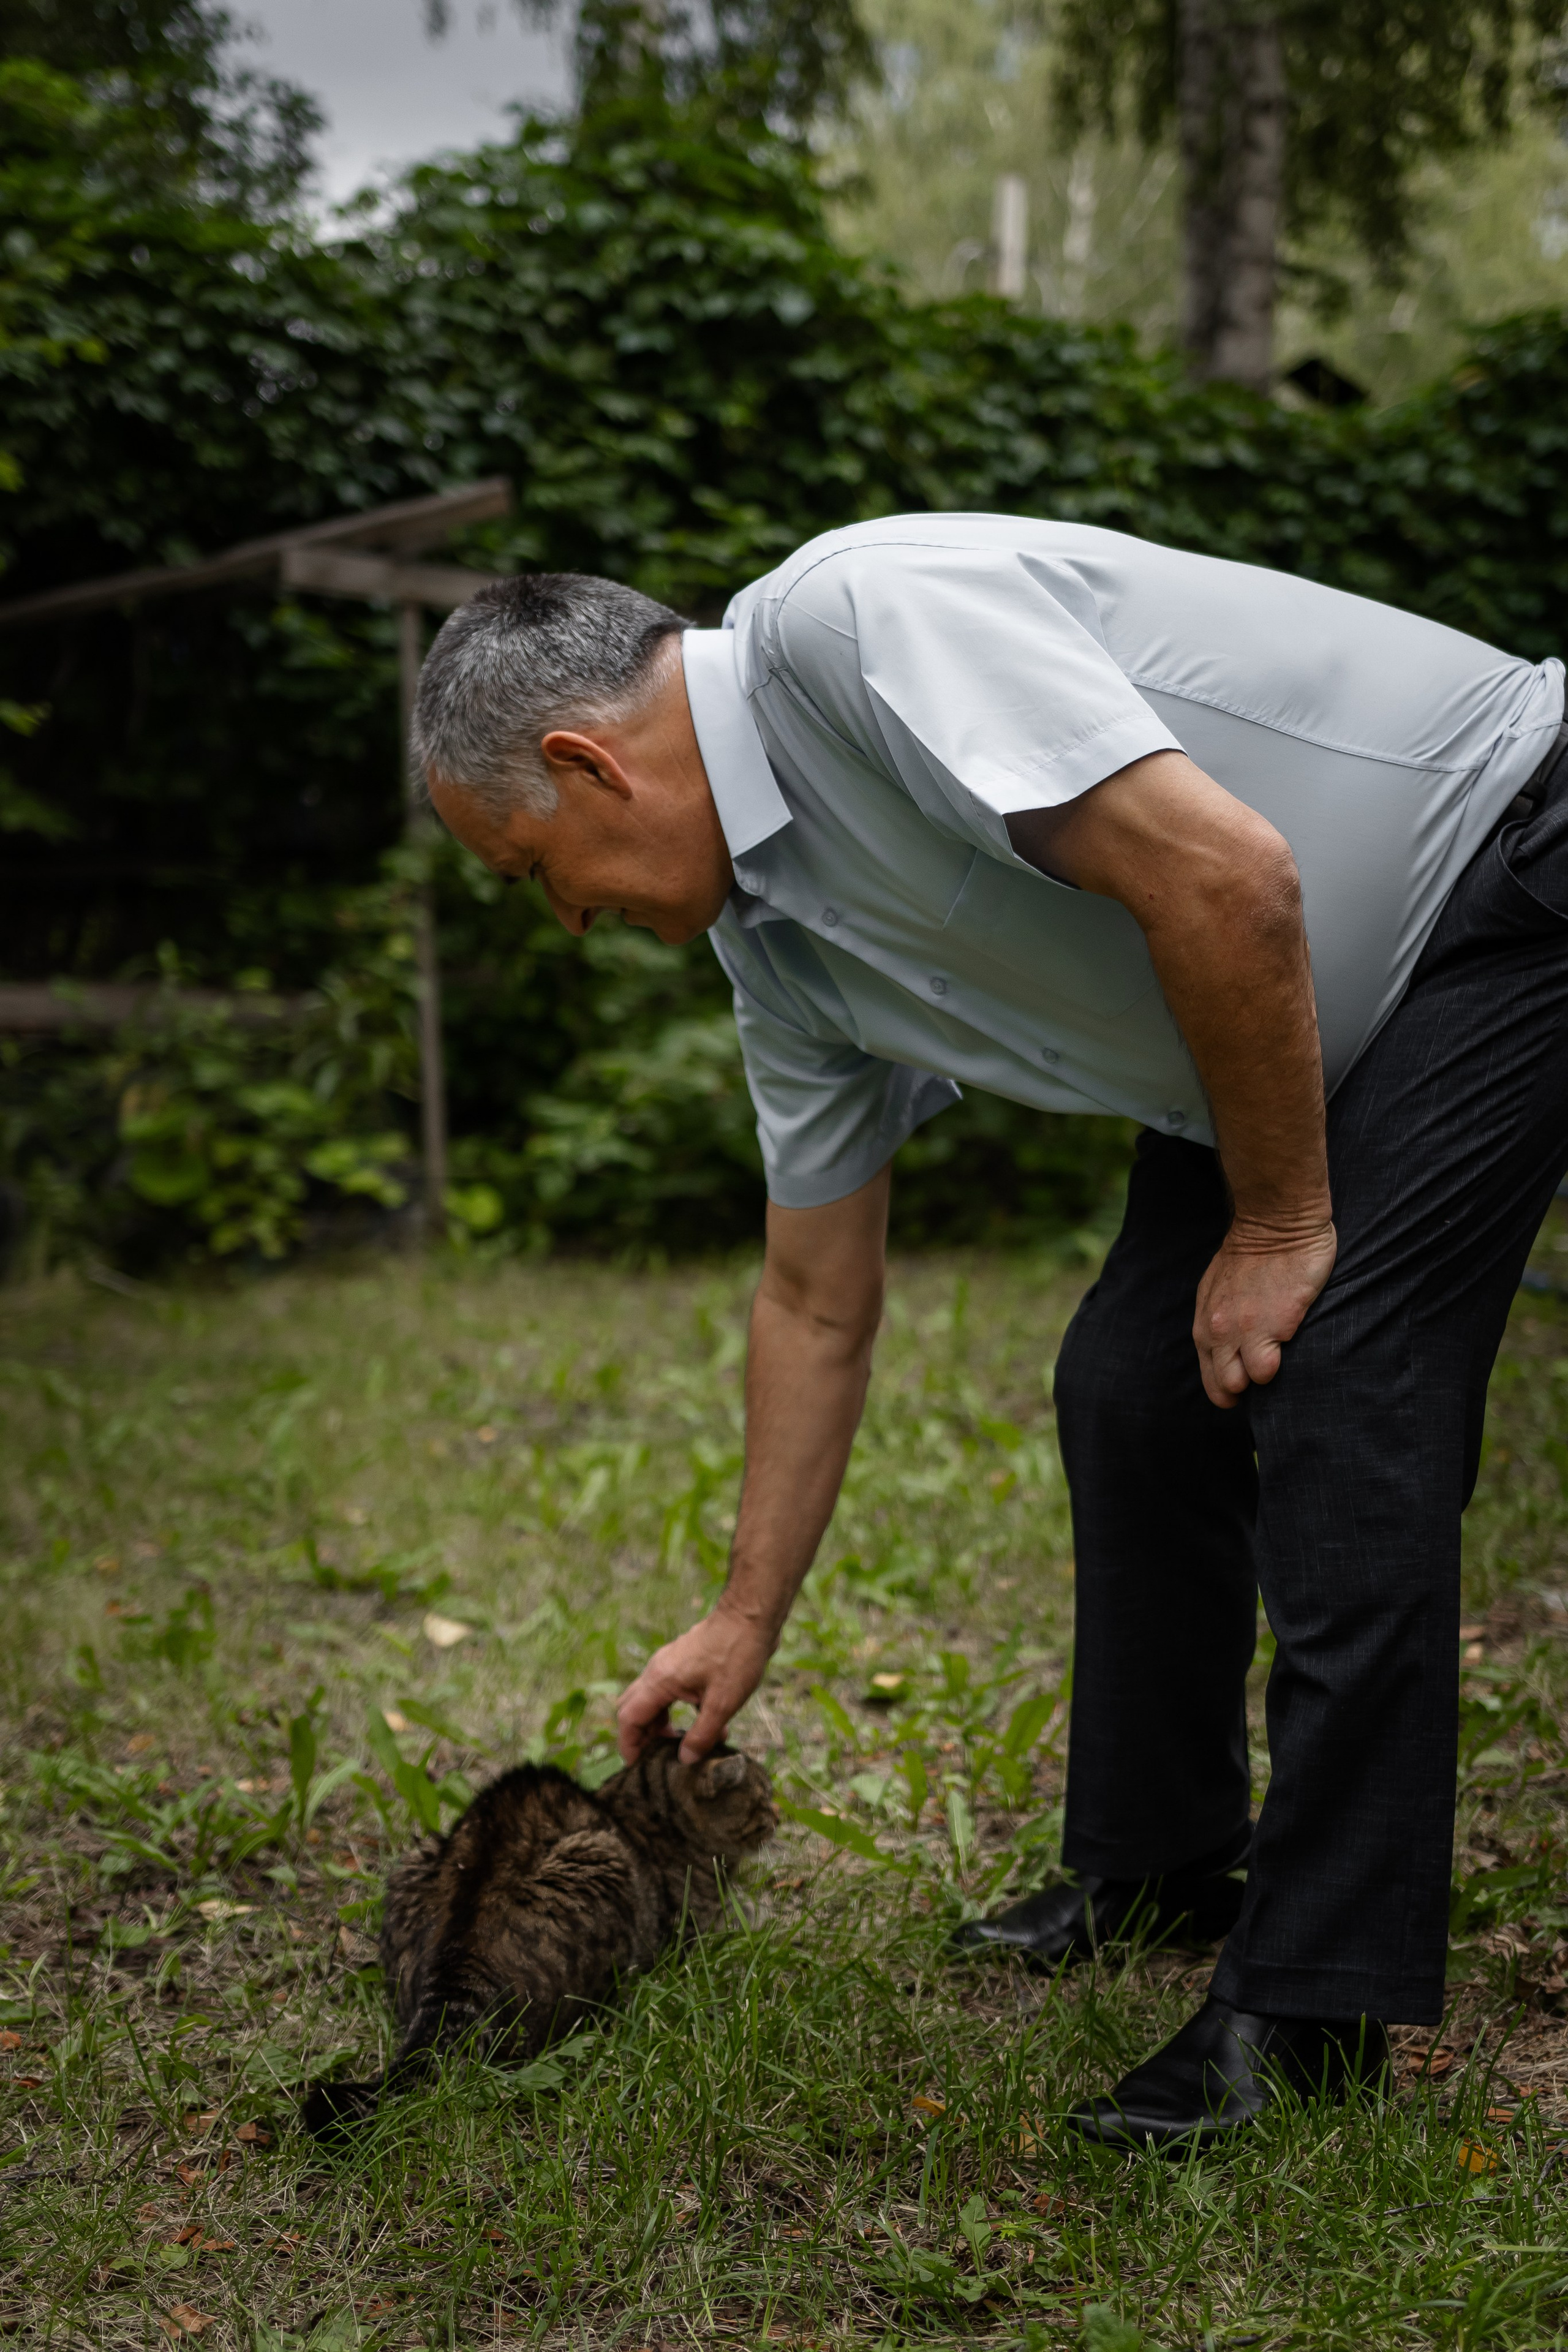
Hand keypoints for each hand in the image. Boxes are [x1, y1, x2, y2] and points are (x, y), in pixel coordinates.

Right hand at [615, 1603, 774, 1764]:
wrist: (751, 1616)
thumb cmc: (737, 1654)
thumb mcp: (723, 1703)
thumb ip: (702, 1734)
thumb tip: (685, 1760)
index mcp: (660, 1680)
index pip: (629, 1718)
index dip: (629, 1744)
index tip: (636, 1767)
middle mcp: (658, 1671)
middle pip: (633, 1708)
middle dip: (641, 1735)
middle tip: (657, 1759)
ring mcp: (669, 1664)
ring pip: (652, 1700)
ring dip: (663, 1725)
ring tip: (684, 1746)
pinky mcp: (683, 1662)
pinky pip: (669, 1691)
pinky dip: (679, 1711)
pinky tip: (707, 1725)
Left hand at [1192, 1216, 1336, 1408]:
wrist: (1275, 1223)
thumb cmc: (1251, 1253)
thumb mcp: (1216, 1290)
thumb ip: (1217, 1320)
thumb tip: (1227, 1349)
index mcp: (1204, 1324)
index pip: (1210, 1379)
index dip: (1229, 1388)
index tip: (1248, 1381)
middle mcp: (1217, 1331)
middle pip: (1224, 1388)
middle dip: (1246, 1387)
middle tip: (1266, 1370)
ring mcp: (1243, 1331)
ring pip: (1248, 1382)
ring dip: (1265, 1374)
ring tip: (1280, 1351)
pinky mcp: (1273, 1326)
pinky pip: (1271, 1368)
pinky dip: (1283, 1362)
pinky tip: (1291, 1337)